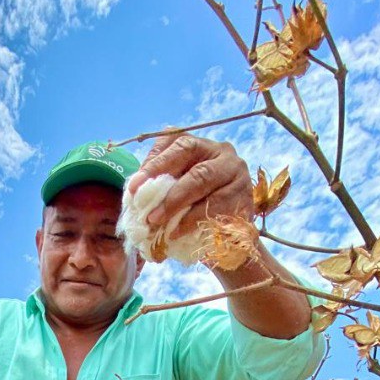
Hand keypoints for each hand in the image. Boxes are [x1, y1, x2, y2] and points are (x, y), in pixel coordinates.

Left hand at [127, 131, 252, 237]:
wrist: (229, 238)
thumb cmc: (195, 209)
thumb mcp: (175, 192)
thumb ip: (158, 187)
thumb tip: (133, 194)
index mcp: (200, 146)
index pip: (176, 142)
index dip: (154, 163)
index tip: (133, 186)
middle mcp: (221, 153)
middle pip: (190, 157)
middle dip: (165, 184)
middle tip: (147, 211)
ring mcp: (237, 173)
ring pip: (203, 180)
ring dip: (176, 204)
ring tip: (157, 223)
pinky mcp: (245, 197)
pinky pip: (218, 206)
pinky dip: (194, 220)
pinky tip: (177, 233)